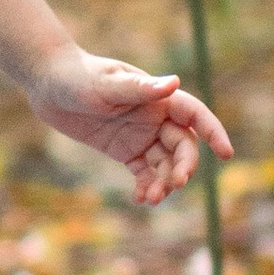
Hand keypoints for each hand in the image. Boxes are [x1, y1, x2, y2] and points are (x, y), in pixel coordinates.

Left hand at [30, 47, 232, 205]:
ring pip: (164, 163)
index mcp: (158, 97)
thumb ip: (139, 87)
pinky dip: (147, 186)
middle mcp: (155, 117)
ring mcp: (140, 135)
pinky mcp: (124, 150)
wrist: (47, 82)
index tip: (226, 154)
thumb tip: (173, 84)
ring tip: (151, 199)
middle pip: (183, 145)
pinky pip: (144, 172)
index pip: (195, 115)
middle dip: (183, 166)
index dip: (213, 132)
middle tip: (174, 184)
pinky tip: (140, 199)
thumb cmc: (77, 75)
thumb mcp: (106, 83)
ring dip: (164, 182)